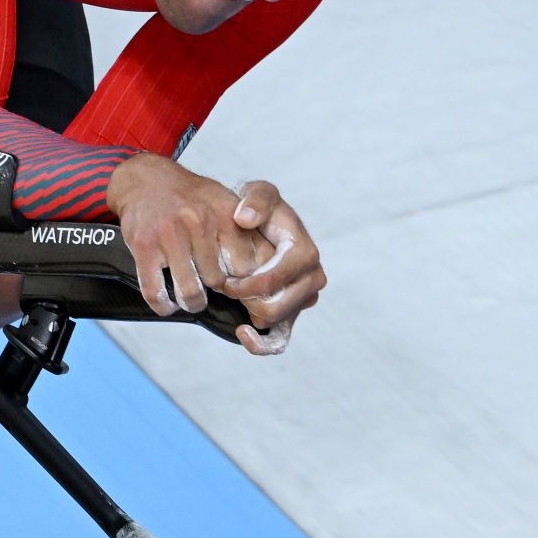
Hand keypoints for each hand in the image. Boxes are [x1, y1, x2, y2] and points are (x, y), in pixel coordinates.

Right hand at [103, 155, 326, 354]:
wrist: (147, 180)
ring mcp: (170, 234)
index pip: (247, 266)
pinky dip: (164, 305)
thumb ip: (248, 236)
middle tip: (212, 288)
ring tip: (192, 299)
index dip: (244, 283)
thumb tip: (272, 273)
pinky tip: (168, 302)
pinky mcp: (144, 246)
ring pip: (191, 292)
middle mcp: (200, 222)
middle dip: (217, 292)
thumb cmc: (193, 199)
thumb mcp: (227, 204)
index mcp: (226, 214)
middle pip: (219, 282)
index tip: (238, 285)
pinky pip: (156, 292)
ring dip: (192, 302)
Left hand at [221, 178, 324, 355]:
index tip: (226, 280)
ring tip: (230, 299)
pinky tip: (240, 331)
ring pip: (279, 322)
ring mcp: (303, 298)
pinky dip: (260, 344)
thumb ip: (256, 199)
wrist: (254, 225)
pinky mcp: (291, 313)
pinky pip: (280, 342)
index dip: (251, 284)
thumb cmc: (256, 209)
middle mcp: (312, 277)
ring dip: (250, 315)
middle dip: (248, 300)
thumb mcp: (257, 193)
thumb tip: (244, 219)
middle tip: (225, 288)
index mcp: (305, 251)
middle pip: (281, 306)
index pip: (280, 278)